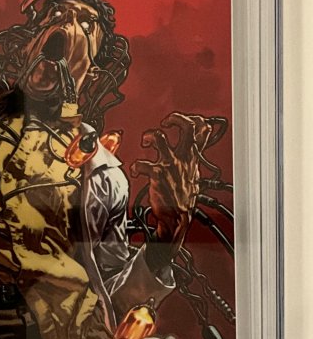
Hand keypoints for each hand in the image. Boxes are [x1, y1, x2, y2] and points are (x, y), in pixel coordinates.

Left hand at [130, 113, 212, 252]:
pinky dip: (136, 166)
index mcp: (192, 159)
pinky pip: (142, 164)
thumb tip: (189, 152)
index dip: (194, 119)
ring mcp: (170, 165)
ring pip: (161, 138)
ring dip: (150, 135)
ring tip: (146, 141)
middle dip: (176, 118)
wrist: (177, 220)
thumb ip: (190, 161)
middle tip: (167, 122)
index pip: (202, 131)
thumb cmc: (182, 201)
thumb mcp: (193, 177)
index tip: (185, 119)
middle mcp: (183, 159)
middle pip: (187, 127)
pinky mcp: (157, 174)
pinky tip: (136, 171)